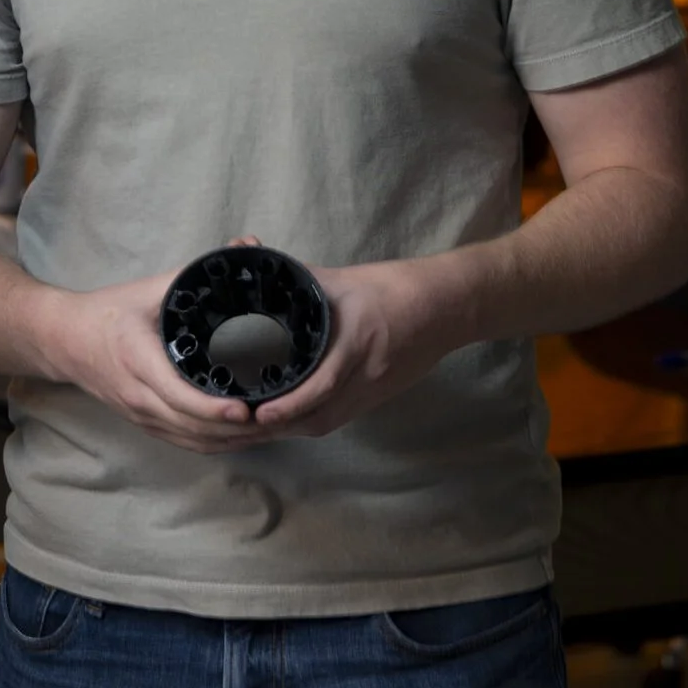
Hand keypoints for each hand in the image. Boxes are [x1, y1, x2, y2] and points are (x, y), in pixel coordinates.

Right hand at [40, 268, 261, 454]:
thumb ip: (192, 274)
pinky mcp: (145, 424)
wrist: (63, 340)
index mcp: (136, 360)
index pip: (177, 395)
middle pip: (192, 426)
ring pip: (193, 441)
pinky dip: (218, 443)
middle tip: (278, 418)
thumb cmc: (106, 313)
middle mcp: (138, 396)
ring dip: (233, 440)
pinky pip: (186, 442)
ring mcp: (141, 416)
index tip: (246, 408)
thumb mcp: (146, 290)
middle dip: (237, 428)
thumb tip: (243, 250)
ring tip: (271, 428)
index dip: (212, 408)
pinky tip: (244, 434)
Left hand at [234, 255, 463, 441]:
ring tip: (252, 428)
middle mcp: (366, 374)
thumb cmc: (393, 287)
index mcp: (356, 341)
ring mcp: (373, 391)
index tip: (258, 413)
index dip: (290, 404)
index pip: (323, 382)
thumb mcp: (341, 280)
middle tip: (240, 423)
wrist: (447, 305)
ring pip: (327, 422)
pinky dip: (308, 421)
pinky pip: (338, 418)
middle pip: (320, 416)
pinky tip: (284, 421)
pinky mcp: (376, 397)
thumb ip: (296, 278)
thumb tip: (249, 258)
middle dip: (279, 425)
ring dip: (290, 429)